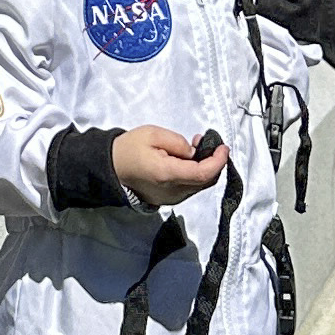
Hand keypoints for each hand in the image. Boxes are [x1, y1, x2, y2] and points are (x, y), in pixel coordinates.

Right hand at [114, 124, 230, 206]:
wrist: (111, 168)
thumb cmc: (130, 149)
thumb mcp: (152, 134)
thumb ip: (178, 142)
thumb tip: (194, 153)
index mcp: (167, 174)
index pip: (203, 173)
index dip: (218, 161)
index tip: (223, 147)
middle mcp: (173, 192)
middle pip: (206, 182)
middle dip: (214, 162)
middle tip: (208, 143)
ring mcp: (171, 199)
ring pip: (200, 186)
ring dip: (205, 168)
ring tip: (195, 147)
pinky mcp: (169, 200)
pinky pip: (191, 188)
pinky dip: (196, 174)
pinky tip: (187, 160)